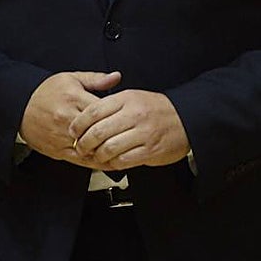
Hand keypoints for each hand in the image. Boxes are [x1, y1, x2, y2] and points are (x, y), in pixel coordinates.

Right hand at [19, 71, 121, 164]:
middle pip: (96, 131)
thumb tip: (117, 77)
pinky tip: (105, 161)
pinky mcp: (56, 150)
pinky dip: (93, 162)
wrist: (20, 105)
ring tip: (123, 153)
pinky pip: (78, 160)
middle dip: (113, 136)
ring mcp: (60, 136)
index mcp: (73, 98)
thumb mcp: (72, 78)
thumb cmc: (46, 91)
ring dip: (105, 152)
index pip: (101, 110)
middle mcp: (67, 118)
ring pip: (88, 149)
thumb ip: (96, 79)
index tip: (129, 119)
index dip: (117, 116)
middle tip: (130, 139)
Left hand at [70, 89, 189, 171]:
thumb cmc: (157, 109)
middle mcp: (134, 114)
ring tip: (95, 156)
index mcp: (128, 99)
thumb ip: (111, 104)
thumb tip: (85, 117)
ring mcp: (143, 133)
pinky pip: (123, 160)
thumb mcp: (134, 97)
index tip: (74, 130)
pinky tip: (111, 161)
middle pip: (98, 131)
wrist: (186, 118)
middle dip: (84, 143)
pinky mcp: (149, 150)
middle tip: (81, 147)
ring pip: (108, 148)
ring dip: (97, 155)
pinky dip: (113, 163)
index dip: (79, 123)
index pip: (94, 111)